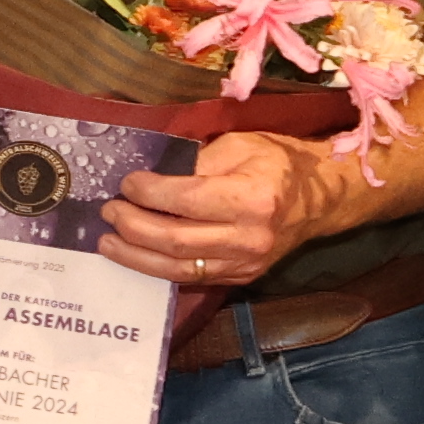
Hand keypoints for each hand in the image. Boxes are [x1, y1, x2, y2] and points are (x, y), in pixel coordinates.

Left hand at [101, 131, 351, 293]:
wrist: (316, 200)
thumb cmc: (275, 164)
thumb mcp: (239, 145)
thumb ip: (197, 162)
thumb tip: (153, 176)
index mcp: (254, 198)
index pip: (188, 200)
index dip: (150, 192)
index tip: (126, 182)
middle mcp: (250, 237)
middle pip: (177, 240)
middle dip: (134, 226)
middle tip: (109, 211)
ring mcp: (245, 264)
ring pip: (178, 268)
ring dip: (135, 256)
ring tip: (107, 241)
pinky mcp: (238, 278)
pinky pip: (189, 277)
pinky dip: (156, 267)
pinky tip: (133, 254)